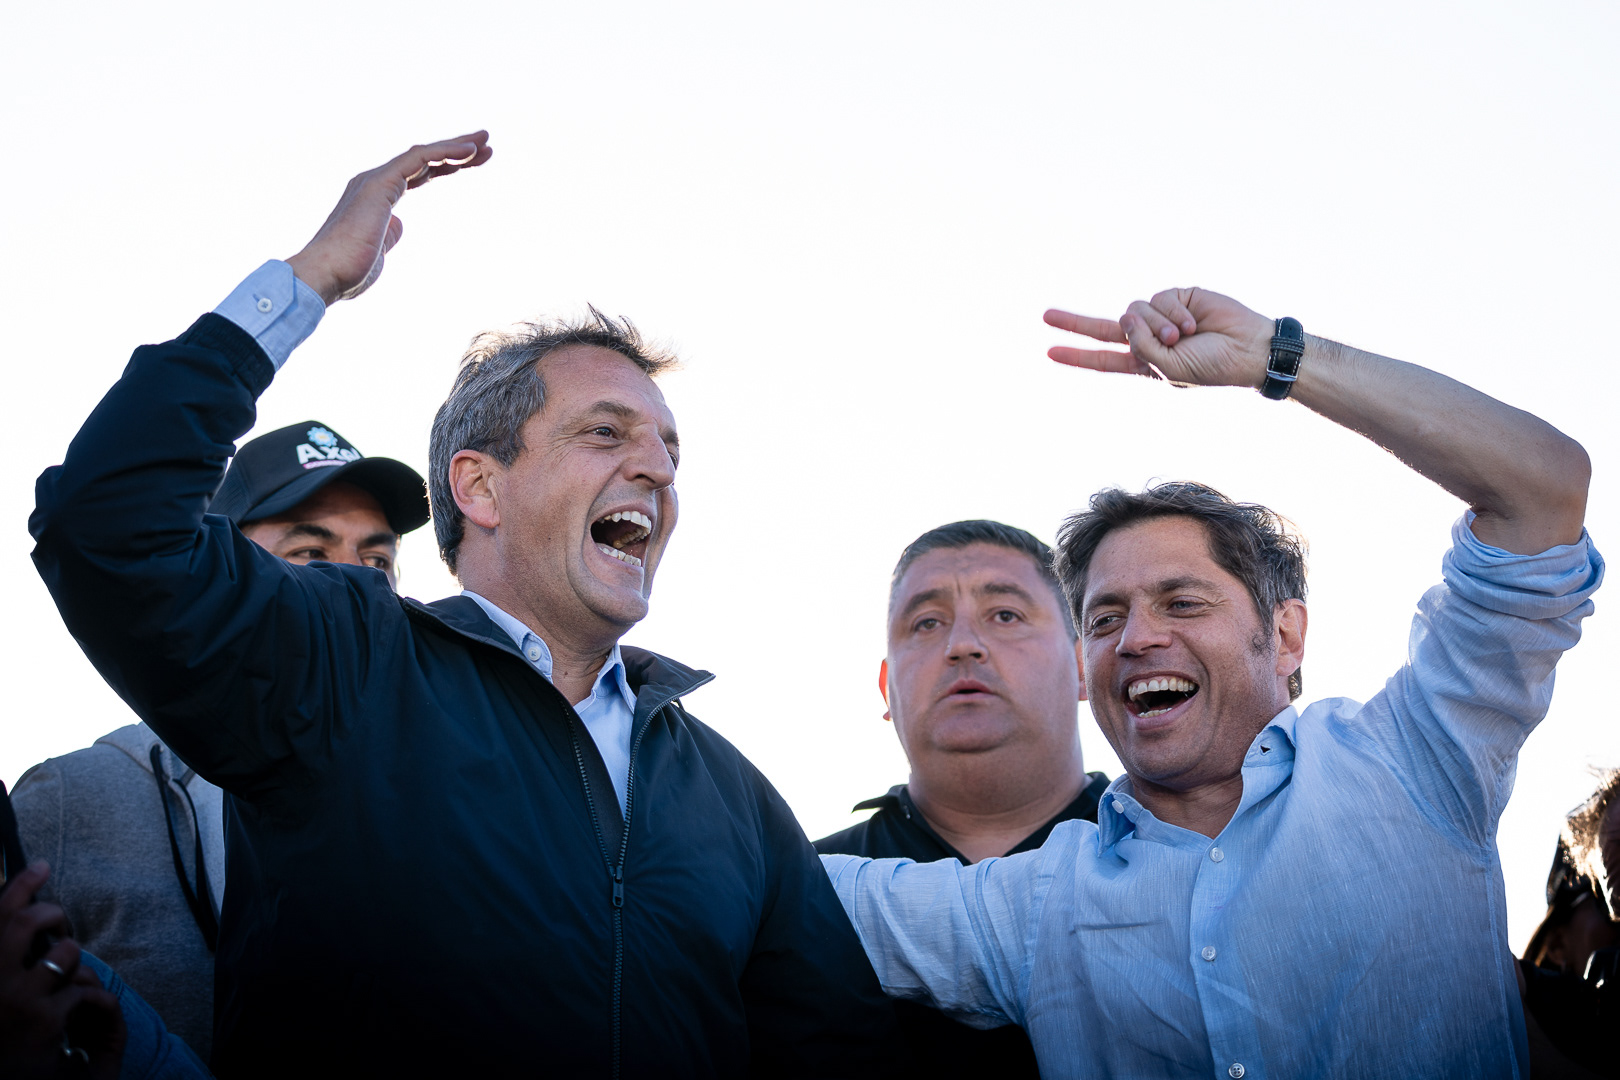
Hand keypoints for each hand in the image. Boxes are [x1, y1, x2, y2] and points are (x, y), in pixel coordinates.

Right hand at [0, 862, 124, 1079]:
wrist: (4, 1079)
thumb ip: (5, 952)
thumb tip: (21, 912)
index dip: (22, 884)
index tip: (42, 866)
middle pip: (29, 921)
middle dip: (54, 915)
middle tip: (59, 926)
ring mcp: (15, 998)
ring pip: (64, 953)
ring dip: (74, 959)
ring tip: (67, 975)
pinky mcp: (44, 1019)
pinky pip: (84, 988)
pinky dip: (93, 994)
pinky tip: (87, 1008)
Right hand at [287, 131, 493, 305]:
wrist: (323, 276)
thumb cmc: (347, 271)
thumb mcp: (379, 250)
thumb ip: (389, 233)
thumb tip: (399, 225)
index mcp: (376, 196)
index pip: (418, 173)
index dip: (446, 165)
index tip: (474, 161)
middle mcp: (375, 181)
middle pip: (423, 159)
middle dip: (455, 150)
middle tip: (487, 144)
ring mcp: (376, 180)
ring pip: (422, 154)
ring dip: (456, 146)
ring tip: (485, 141)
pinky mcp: (379, 185)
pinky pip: (417, 159)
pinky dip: (444, 153)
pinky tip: (469, 153)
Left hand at [1044, 288, 1273, 388]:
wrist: (1248, 348)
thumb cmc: (1212, 366)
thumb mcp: (1169, 369)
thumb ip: (1142, 347)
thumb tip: (1125, 315)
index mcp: (1145, 362)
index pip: (1104, 359)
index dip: (1078, 356)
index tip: (1050, 352)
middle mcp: (1149, 338)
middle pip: (1105, 328)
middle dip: (1074, 322)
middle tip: (1044, 316)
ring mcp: (1161, 317)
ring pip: (1134, 312)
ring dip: (1157, 326)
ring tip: (1183, 337)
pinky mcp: (1176, 297)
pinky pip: (1158, 300)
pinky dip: (1172, 314)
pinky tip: (1192, 323)